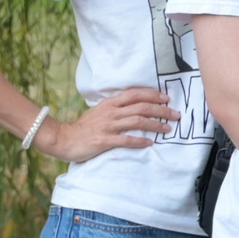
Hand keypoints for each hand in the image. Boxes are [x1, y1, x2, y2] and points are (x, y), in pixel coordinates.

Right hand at [37, 88, 176, 162]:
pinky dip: (140, 141)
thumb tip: (135, 107)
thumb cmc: (84, 127)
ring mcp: (108, 126)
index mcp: (110, 103)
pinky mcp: (104, 140)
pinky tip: (150, 143)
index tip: (166, 98)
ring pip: (137, 121)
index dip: (152, 95)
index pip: (135, 94)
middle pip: (141, 107)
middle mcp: (111, 112)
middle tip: (176, 114)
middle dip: (161, 110)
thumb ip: (116, 108)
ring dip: (155, 125)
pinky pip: (126, 140)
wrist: (63, 138)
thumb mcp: (99, 112)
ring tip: (168, 128)